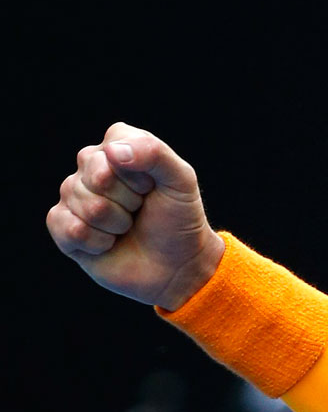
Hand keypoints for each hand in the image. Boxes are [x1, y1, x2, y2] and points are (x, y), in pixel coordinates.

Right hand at [47, 122, 224, 310]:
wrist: (176, 265)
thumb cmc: (179, 218)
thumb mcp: (181, 180)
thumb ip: (154, 153)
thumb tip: (113, 151)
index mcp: (118, 146)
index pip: (114, 149)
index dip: (139, 176)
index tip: (152, 187)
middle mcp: (90, 166)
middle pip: (98, 178)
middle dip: (129, 201)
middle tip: (140, 209)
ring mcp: (73, 196)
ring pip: (87, 206)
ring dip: (117, 224)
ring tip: (127, 226)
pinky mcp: (63, 226)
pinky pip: (70, 229)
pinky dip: (98, 242)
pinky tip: (108, 243)